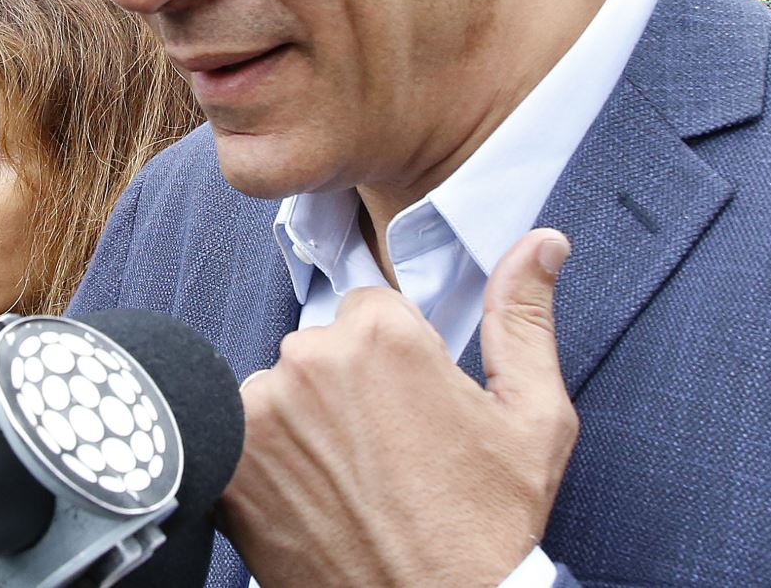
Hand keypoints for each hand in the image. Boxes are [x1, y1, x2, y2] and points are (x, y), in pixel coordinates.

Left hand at [219, 229, 578, 586]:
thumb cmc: (486, 528)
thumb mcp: (532, 417)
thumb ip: (525, 315)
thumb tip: (543, 242)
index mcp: (385, 337)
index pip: (369, 310)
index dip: (394, 360)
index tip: (411, 408)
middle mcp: (312, 361)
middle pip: (321, 348)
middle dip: (346, 389)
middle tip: (386, 455)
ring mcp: (261, 416)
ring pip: (278, 394)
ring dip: (303, 427)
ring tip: (348, 485)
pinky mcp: (227, 469)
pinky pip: (238, 441)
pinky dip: (265, 468)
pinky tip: (309, 502)